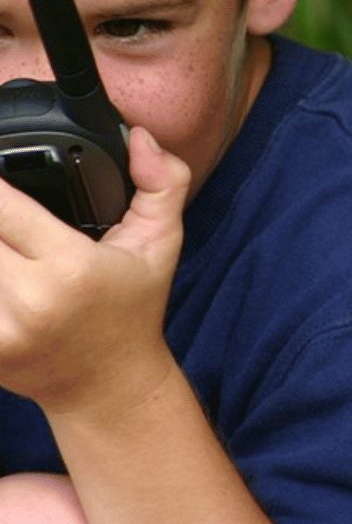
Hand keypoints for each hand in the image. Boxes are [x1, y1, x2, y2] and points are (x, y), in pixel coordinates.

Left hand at [0, 127, 189, 419]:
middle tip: (5, 207)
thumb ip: (163, 182)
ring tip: (3, 235)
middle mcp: (30, 301)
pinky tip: (1, 258)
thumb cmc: (135, 307)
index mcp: (71, 268)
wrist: (109, 386)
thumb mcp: (162, 241)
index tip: (0, 158)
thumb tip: (141, 138)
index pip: (5, 208)